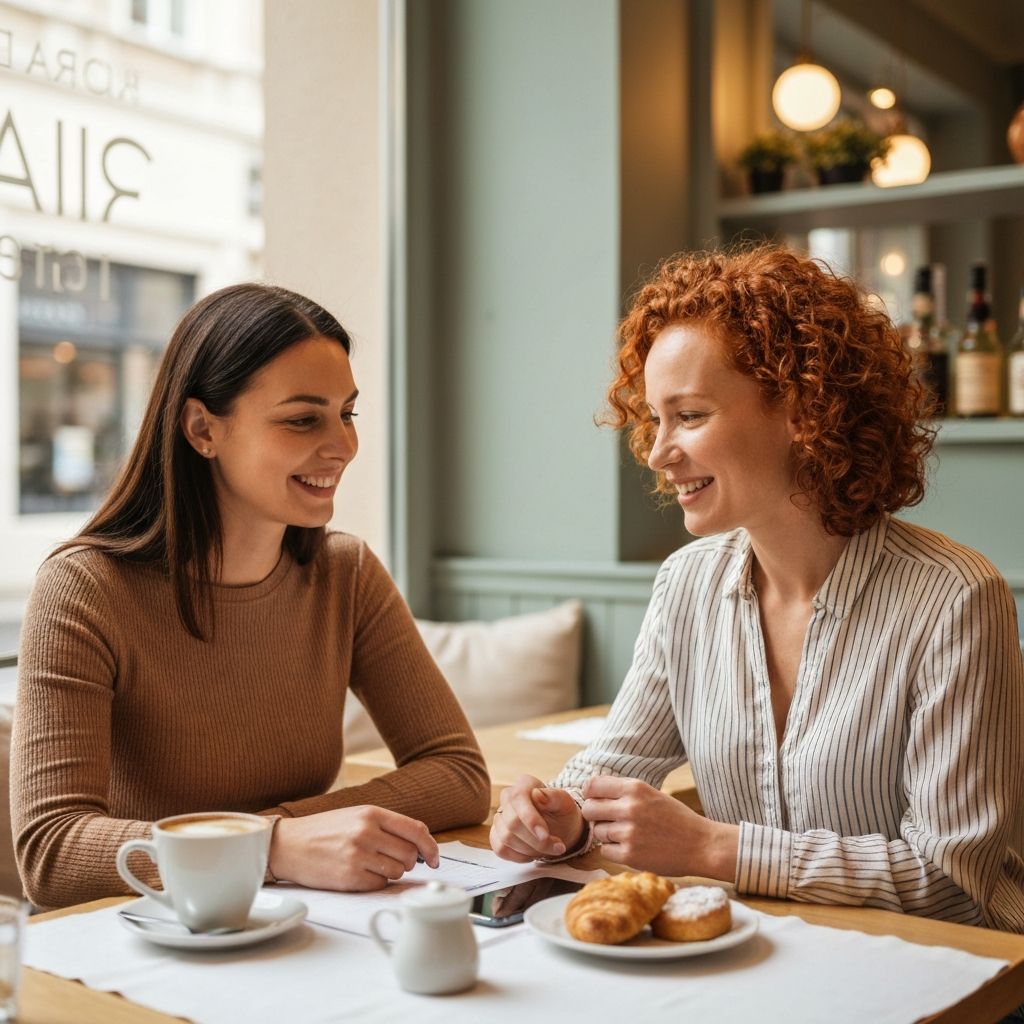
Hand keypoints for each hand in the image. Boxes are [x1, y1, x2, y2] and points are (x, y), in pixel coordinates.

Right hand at [269, 806, 439, 890]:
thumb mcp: (356, 816)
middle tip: (389, 861)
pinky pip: (379, 886)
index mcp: (372, 813)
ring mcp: (358, 855)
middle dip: (407, 862)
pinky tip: (358, 874)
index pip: (416, 830)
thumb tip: (420, 847)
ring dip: (389, 873)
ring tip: (369, 865)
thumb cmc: (325, 831)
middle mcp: (367, 832)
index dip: (431, 847)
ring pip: (397, 872)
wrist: (288, 845)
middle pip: (410, 855)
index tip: (435, 859)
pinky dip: (374, 884)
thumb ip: (387, 826)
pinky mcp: (349, 877)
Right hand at [489, 774, 584, 861]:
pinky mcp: (496, 834)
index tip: (545, 836)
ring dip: (530, 850)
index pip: (518, 798)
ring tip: (549, 849)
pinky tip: (533, 854)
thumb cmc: (563, 813)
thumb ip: (554, 797)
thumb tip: (537, 794)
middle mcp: (508, 797)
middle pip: (512, 823)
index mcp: (524, 784)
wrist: (561, 828)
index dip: (530, 819)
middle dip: (536, 841)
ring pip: (506, 838)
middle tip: (558, 847)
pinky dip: (519, 856)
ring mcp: (500, 816)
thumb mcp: (566, 804)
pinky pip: (500, 849)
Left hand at [581, 776, 738, 880]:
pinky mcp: (629, 855)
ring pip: (597, 831)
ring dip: (607, 835)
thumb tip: (592, 792)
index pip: (593, 785)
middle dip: (595, 816)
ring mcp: (628, 832)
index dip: (590, 793)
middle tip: (607, 821)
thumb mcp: (651, 794)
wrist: (702, 845)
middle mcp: (629, 807)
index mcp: (635, 788)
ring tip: (627, 836)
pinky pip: (605, 851)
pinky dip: (614, 851)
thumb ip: (625, 792)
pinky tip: (631, 848)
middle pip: (589, 809)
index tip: (595, 800)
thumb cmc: (676, 819)